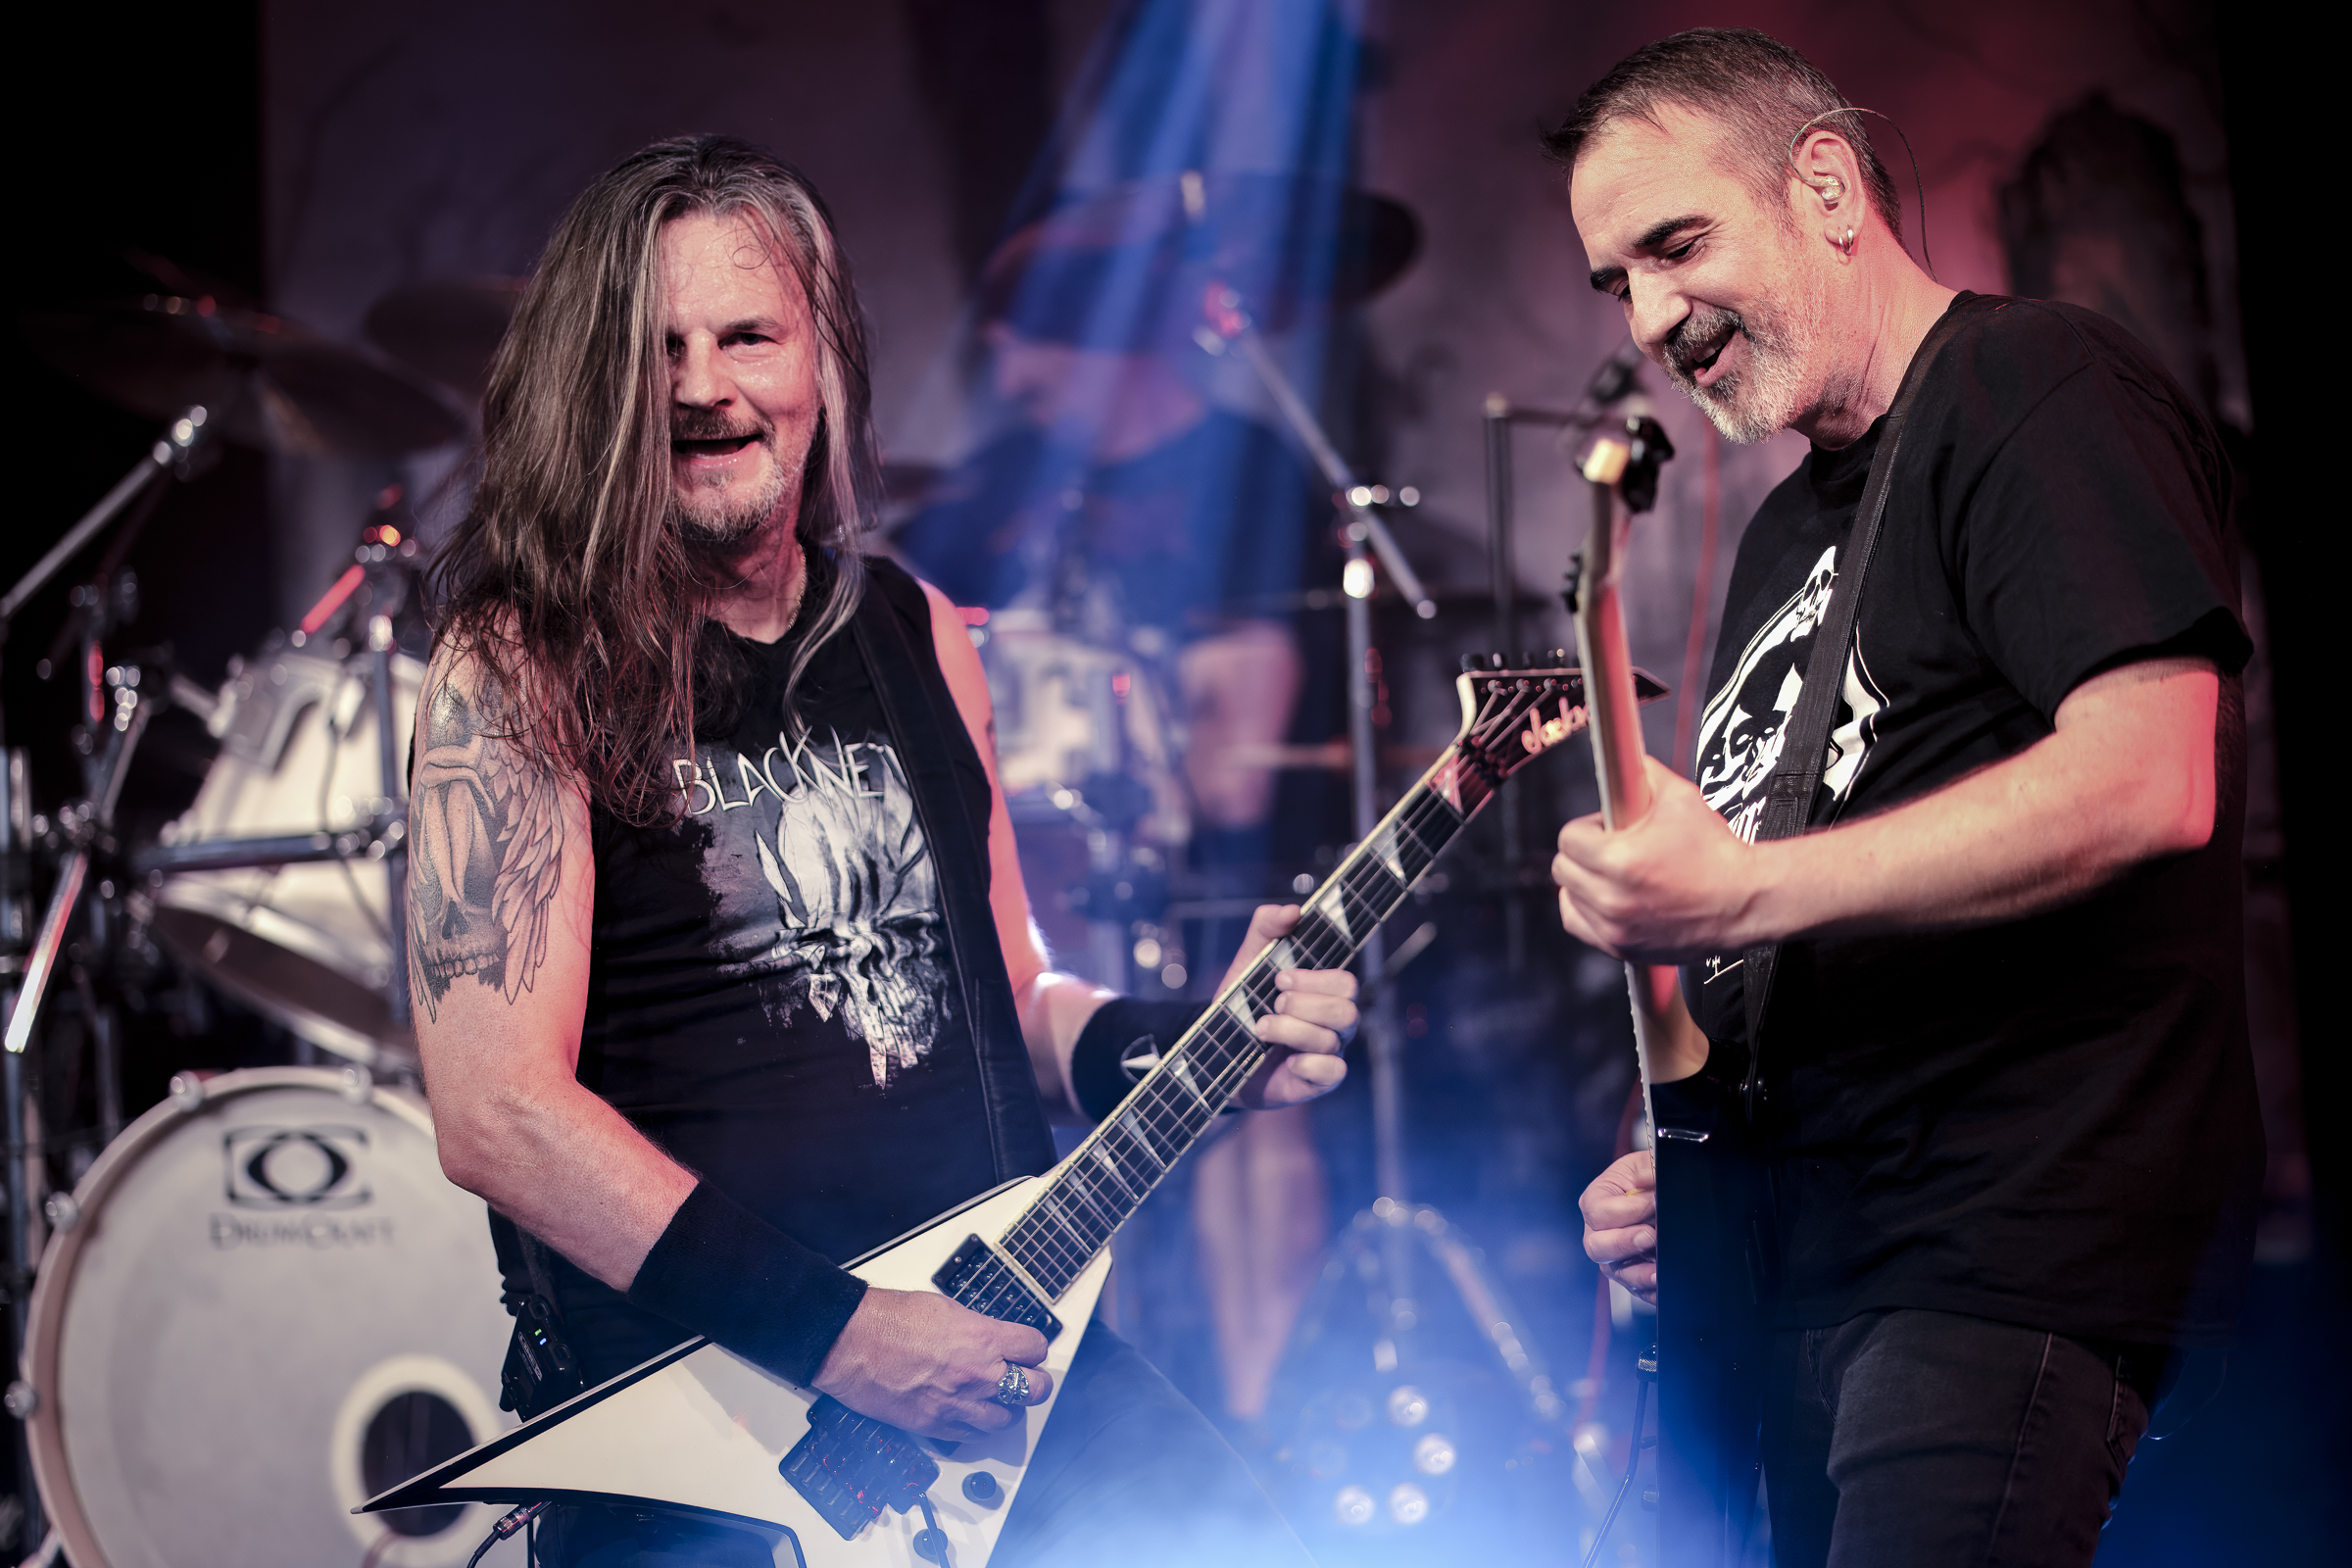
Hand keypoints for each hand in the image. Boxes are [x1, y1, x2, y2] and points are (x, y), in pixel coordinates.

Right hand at [810, 1287, 1051, 1439]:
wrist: (853, 1343)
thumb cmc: (890, 1320)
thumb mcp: (946, 1308)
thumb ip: (975, 1328)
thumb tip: (989, 1338)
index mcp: (984, 1339)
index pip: (1035, 1348)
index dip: (1033, 1349)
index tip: (1028, 1351)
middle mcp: (978, 1374)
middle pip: (1035, 1390)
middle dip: (1034, 1383)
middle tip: (1026, 1379)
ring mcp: (958, 1404)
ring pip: (1006, 1419)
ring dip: (1006, 1409)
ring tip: (997, 1400)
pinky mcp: (935, 1426)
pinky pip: (971, 1436)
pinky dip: (975, 1427)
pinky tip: (969, 1415)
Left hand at [1219, 904, 1356, 1108]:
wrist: (1215, 1050)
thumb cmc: (1241, 1004)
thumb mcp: (1248, 961)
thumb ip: (1267, 928)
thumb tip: (1293, 910)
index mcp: (1323, 993)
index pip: (1346, 983)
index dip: (1314, 980)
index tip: (1280, 978)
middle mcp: (1333, 1023)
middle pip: (1346, 1010)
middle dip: (1303, 1004)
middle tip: (1273, 1003)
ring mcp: (1327, 1053)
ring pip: (1331, 1040)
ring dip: (1290, 1030)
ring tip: (1261, 1029)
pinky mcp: (1317, 1082)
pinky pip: (1333, 1072)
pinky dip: (1308, 1065)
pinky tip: (1286, 1062)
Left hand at [1553, 758, 1764, 961]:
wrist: (1745, 901)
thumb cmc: (1716, 851)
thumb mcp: (1681, 798)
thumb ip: (1643, 773)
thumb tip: (1623, 758)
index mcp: (1619, 860)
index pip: (1569, 838)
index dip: (1588, 828)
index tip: (1606, 828)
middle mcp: (1611, 898)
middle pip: (1563, 868)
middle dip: (1583, 853)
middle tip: (1610, 848)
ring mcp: (1615, 927)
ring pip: (1568, 897)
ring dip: (1583, 882)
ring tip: (1611, 874)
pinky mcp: (1621, 948)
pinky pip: (1579, 925)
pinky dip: (1586, 911)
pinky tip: (1608, 898)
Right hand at [1581, 1150, 1657, 1304]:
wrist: (1658, 1194)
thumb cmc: (1645, 1176)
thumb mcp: (1646, 1163)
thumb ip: (1648, 1168)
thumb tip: (1650, 1179)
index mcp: (1595, 1200)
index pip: (1600, 1212)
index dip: (1629, 1209)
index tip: (1654, 1202)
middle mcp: (1597, 1232)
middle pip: (1597, 1246)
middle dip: (1624, 1243)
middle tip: (1650, 1236)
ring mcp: (1613, 1256)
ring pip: (1614, 1272)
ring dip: (1637, 1273)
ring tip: (1658, 1270)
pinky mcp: (1630, 1274)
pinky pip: (1636, 1290)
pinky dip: (1649, 1291)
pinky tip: (1663, 1284)